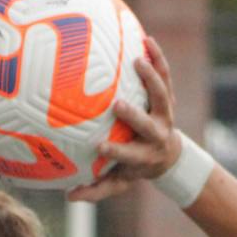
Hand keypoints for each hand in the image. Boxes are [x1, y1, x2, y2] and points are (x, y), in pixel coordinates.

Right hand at [68, 37, 180, 202]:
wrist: (168, 155)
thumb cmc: (135, 167)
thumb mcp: (119, 181)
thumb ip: (96, 189)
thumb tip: (69, 197)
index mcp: (144, 156)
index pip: (130, 156)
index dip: (116, 153)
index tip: (99, 148)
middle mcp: (157, 134)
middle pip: (148, 125)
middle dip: (135, 116)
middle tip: (118, 105)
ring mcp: (164, 114)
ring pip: (161, 95)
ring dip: (151, 79)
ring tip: (136, 60)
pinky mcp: (168, 97)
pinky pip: (165, 76)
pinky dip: (158, 59)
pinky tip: (146, 39)